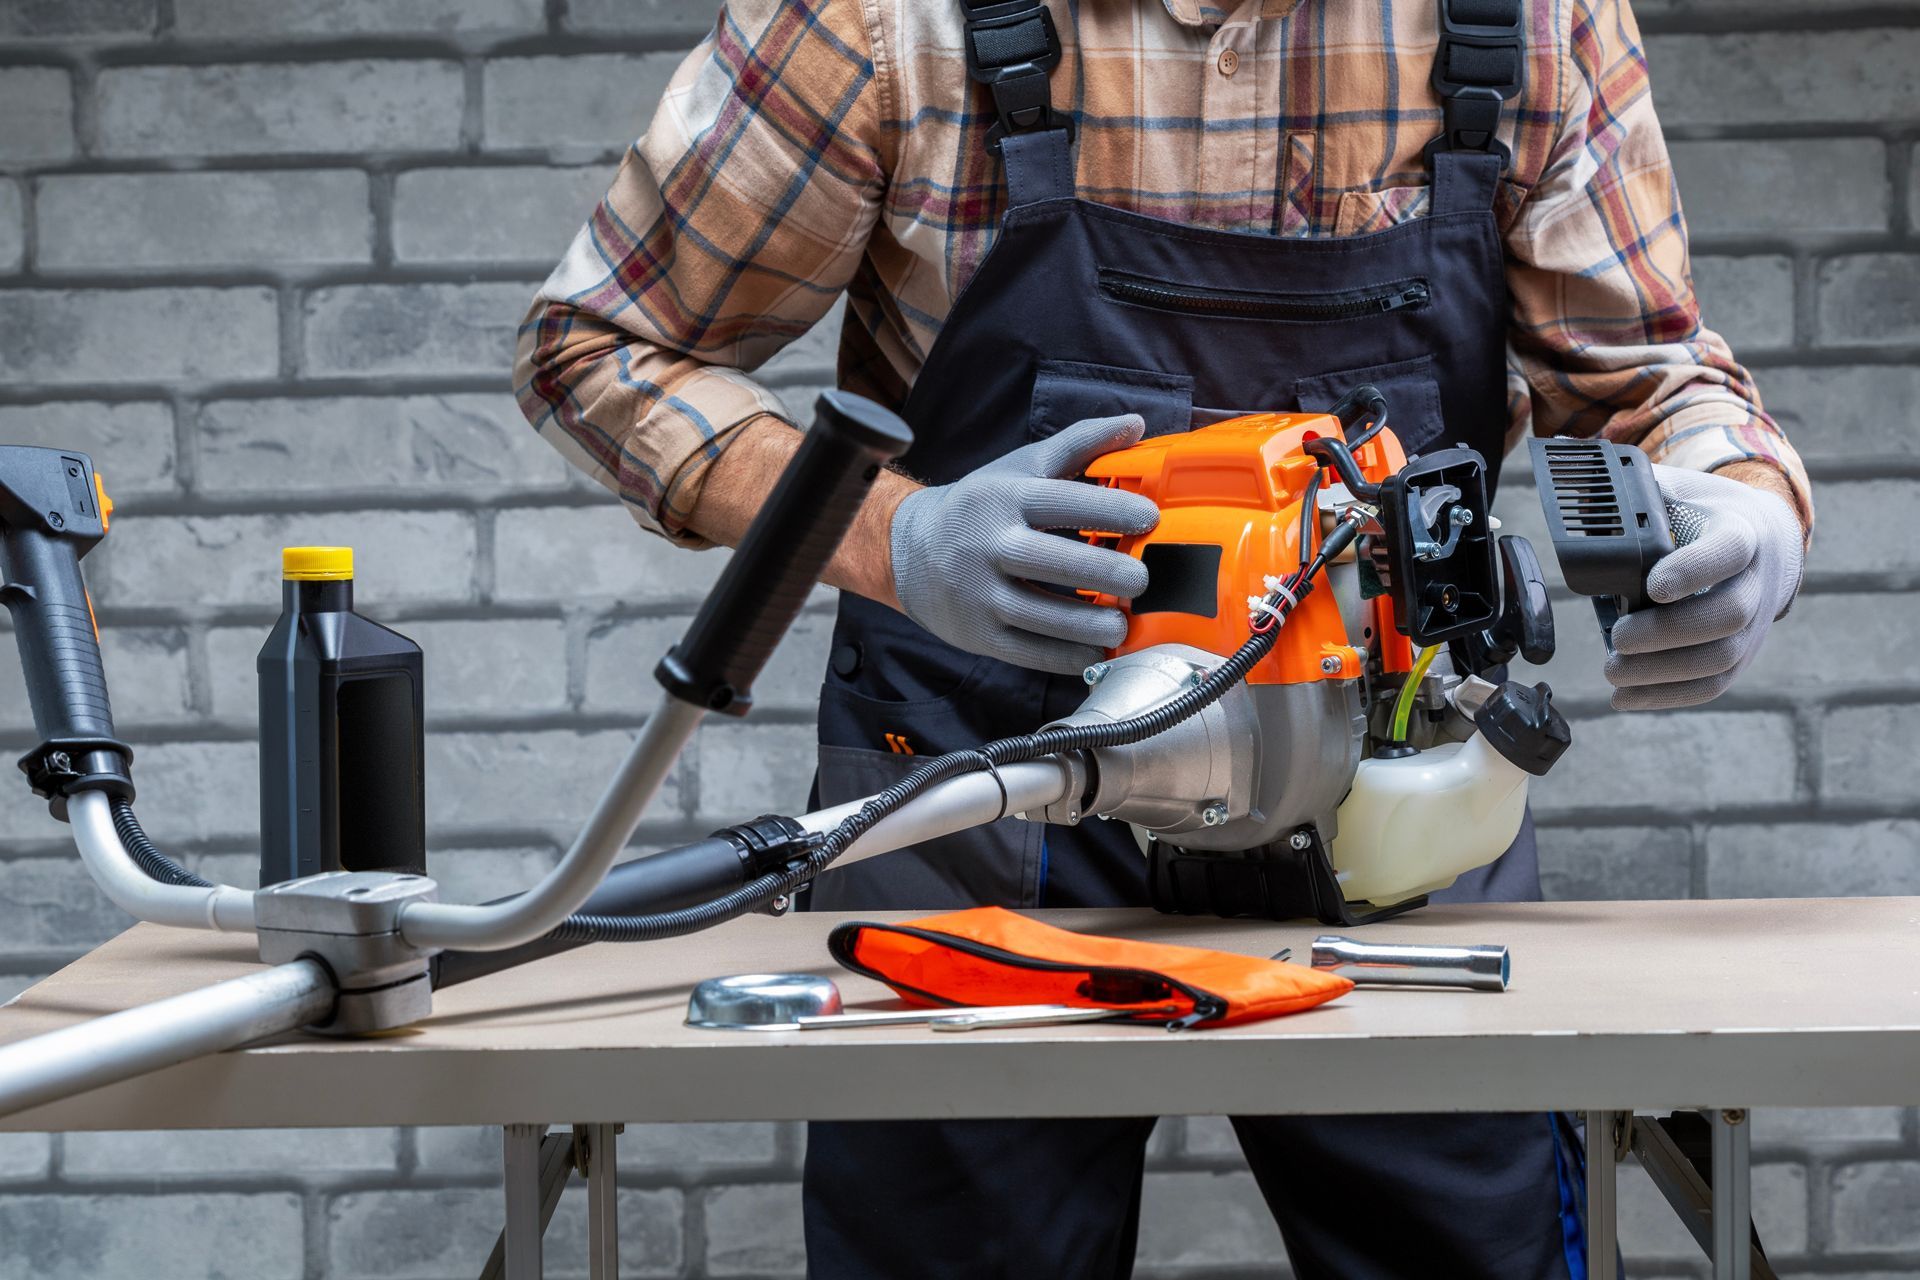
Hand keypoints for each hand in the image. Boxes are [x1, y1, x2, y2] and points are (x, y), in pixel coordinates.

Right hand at [889, 414, 1159, 673]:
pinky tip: (1095, 652)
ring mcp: (979, 594)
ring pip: (1037, 615)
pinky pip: (1024, 651)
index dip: (1108, 509)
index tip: (1149, 518)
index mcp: (1004, 498)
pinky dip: (1063, 656)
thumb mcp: (1021, 467)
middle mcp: (989, 544)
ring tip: (1123, 625)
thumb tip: (1135, 424)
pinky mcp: (978, 634)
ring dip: (1086, 624)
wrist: (911, 550)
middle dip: (1102, 572)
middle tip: (1142, 579)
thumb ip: (1078, 445)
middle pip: (1049, 561)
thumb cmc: (982, 506)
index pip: (1060, 502)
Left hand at [1605, 464, 1804, 710]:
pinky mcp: (1744, 655)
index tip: (1653, 585)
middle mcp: (1757, 582)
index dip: (1693, 570)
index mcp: (1743, 532)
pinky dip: (1668, 697)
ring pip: (1721, 658)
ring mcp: (1756, 624)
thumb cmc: (1707, 515)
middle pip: (1729, 614)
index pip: (1728, 551)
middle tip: (1618, 638)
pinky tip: (1625, 699)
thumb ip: (1639, 493)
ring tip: (1612, 671)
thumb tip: (1582, 499)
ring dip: (1663, 672)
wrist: (1766, 543)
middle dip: (1669, 632)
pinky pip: (1714, 685)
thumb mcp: (1682, 490)